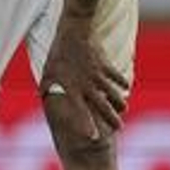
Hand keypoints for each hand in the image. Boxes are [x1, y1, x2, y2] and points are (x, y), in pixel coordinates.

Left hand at [38, 24, 128, 139]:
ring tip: (123, 110)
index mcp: (71, 88)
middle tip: (119, 129)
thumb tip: (43, 98)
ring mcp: (97, 74)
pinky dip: (121, 82)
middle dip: (111, 118)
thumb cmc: (57, 54)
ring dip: (119, 102)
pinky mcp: (104, 64)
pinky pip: (115, 76)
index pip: (80, 111)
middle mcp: (86, 83)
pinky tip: (125, 88)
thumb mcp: (47, 72)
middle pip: (102, 105)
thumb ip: (47, 88)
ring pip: (112, 92)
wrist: (73, 31)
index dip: (86, 125)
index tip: (94, 138)